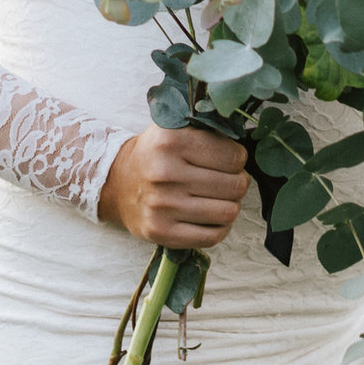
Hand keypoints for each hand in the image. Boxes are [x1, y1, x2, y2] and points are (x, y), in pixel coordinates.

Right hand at [96, 126, 249, 247]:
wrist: (117, 183)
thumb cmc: (156, 154)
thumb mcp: (174, 128)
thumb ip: (207, 128)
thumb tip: (247, 139)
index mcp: (171, 141)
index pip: (234, 156)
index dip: (238, 159)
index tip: (229, 160)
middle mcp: (165, 173)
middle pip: (235, 185)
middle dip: (237, 182)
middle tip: (226, 180)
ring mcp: (163, 206)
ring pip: (228, 212)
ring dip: (230, 206)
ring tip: (218, 197)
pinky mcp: (161, 232)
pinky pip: (213, 236)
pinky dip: (219, 228)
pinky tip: (210, 216)